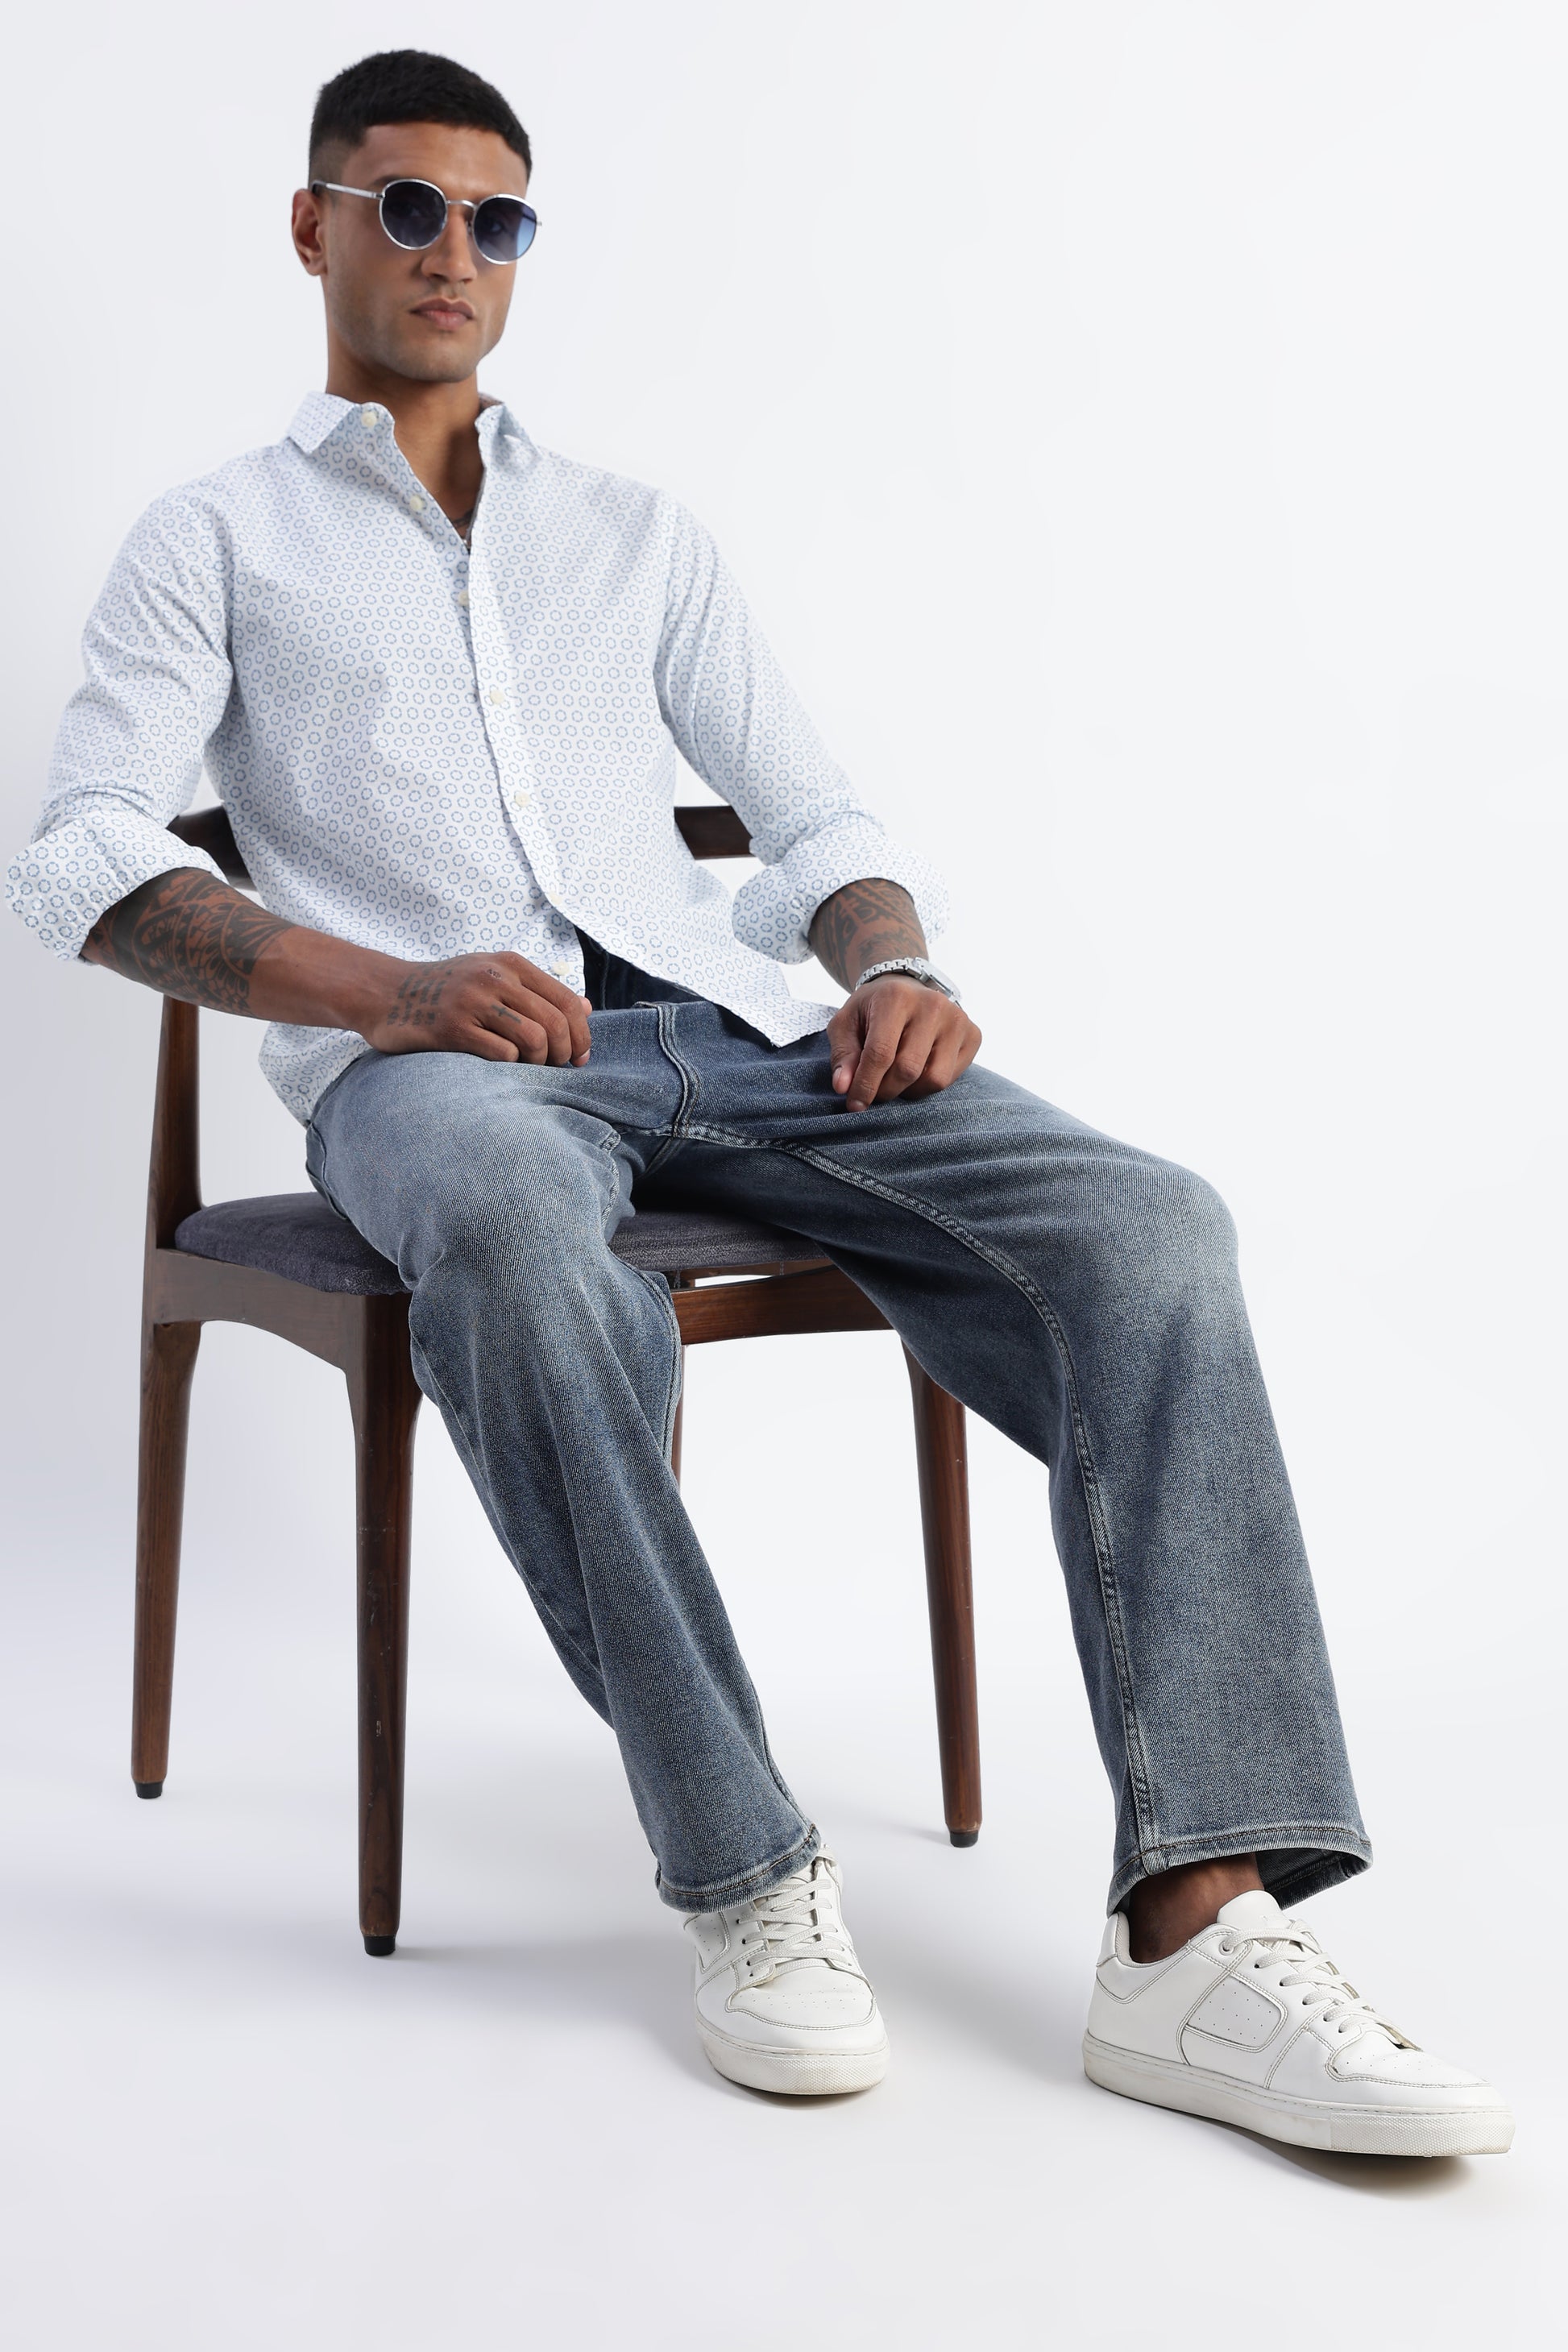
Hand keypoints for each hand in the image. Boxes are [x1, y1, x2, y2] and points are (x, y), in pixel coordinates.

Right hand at [358, 950, 592, 1065]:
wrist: (384, 993)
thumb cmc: (445, 991)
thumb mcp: (491, 976)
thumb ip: (537, 991)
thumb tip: (586, 1008)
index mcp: (510, 965)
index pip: (567, 1001)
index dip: (582, 1034)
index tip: (580, 1057)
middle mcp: (494, 978)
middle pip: (555, 1022)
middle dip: (565, 1053)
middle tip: (556, 1068)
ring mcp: (472, 1002)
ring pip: (534, 1038)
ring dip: (540, 1062)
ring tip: (529, 1069)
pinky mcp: (452, 1028)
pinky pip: (502, 1054)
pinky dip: (511, 1067)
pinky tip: (501, 1068)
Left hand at [827, 976, 980, 1111]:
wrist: (907, 987)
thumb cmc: (872, 1010)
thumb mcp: (846, 1024)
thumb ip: (843, 1055)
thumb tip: (843, 1086)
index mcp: (896, 998)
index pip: (881, 1053)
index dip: (865, 1085)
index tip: (854, 1104)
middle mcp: (932, 1005)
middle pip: (908, 1069)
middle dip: (886, 1090)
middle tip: (874, 1091)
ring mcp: (957, 1019)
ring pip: (934, 1079)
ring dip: (910, 1091)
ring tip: (895, 1080)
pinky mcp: (973, 1035)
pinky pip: (952, 1078)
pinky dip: (929, 1084)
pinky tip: (918, 1070)